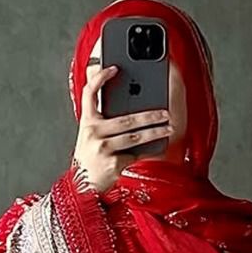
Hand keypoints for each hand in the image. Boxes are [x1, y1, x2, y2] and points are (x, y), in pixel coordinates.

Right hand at [73, 63, 172, 193]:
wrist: (82, 184)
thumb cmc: (90, 156)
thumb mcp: (90, 134)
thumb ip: (104, 119)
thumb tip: (132, 105)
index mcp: (86, 121)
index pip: (89, 93)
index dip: (100, 78)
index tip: (114, 68)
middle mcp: (92, 132)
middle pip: (126, 119)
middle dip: (150, 115)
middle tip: (165, 112)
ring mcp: (102, 148)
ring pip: (136, 137)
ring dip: (155, 132)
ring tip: (169, 127)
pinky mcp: (113, 163)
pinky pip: (136, 153)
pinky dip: (148, 150)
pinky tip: (159, 146)